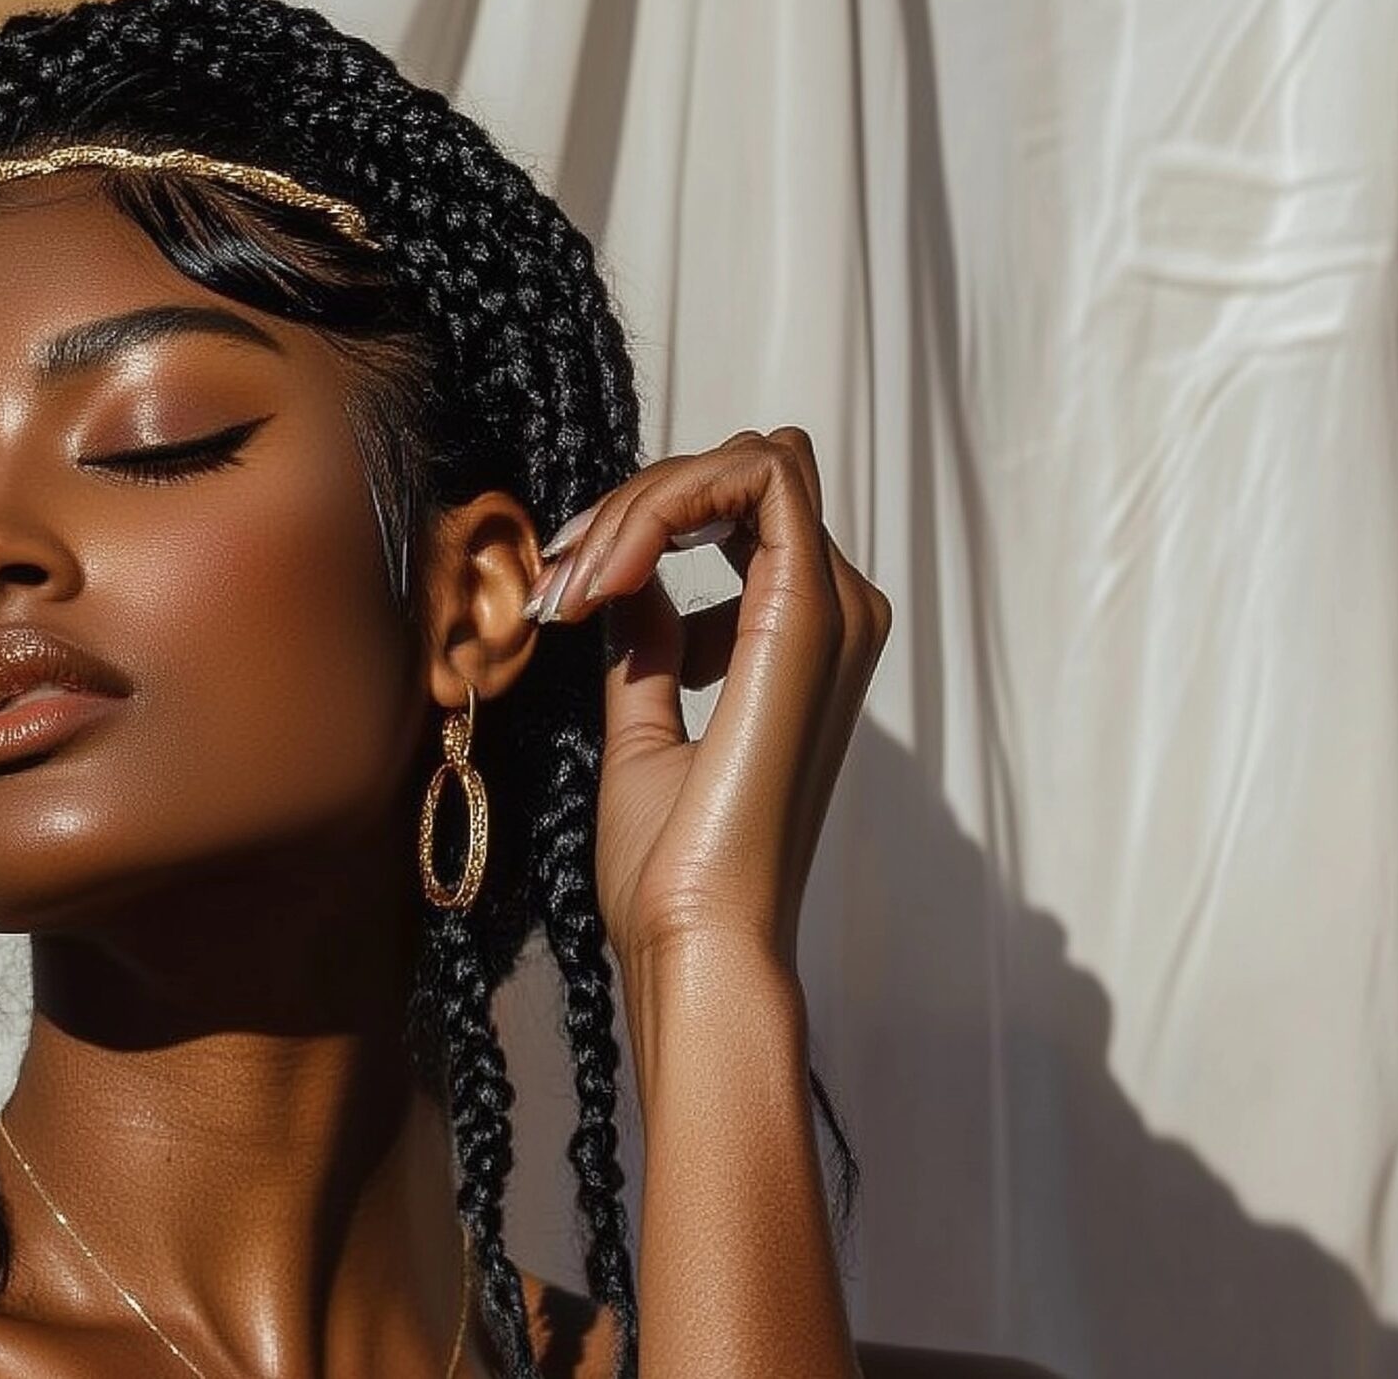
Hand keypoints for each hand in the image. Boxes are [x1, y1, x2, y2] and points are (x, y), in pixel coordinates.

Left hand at [523, 427, 888, 971]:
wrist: (696, 934)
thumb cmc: (672, 867)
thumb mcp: (642, 728)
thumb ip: (648, 650)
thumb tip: (631, 590)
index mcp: (802, 641)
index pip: (741, 509)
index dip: (642, 524)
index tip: (565, 592)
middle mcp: (835, 615)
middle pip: (745, 473)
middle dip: (638, 503)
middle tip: (562, 582)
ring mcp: (832, 611)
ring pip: (749, 463)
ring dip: (642, 503)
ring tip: (573, 589)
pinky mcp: (810, 614)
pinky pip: (757, 480)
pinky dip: (663, 505)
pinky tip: (605, 580)